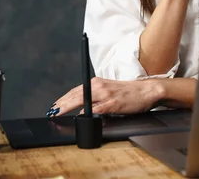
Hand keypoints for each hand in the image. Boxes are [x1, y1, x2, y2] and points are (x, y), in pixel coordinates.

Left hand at [47, 77, 161, 116]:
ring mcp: (106, 94)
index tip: (54, 106)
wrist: (147, 90)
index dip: (63, 99)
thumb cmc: (129, 93)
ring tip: (58, 113)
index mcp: (97, 82)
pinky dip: (87, 112)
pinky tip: (80, 116)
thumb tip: (82, 108)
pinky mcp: (113, 103)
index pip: (76, 91)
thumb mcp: (109, 91)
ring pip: (82, 99)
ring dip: (68, 106)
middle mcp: (100, 86)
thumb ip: (96, 97)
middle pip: (75, 95)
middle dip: (61, 104)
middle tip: (51, 111)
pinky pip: (97, 108)